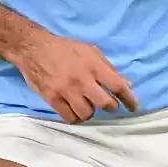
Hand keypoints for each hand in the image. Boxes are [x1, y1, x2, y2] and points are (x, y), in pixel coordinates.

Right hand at [10, 32, 138, 122]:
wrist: (33, 48)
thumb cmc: (65, 49)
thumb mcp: (90, 51)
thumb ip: (108, 68)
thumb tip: (127, 85)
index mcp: (93, 65)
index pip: (117, 85)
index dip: (129, 99)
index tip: (134, 107)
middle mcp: (81, 79)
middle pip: (105, 104)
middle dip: (110, 107)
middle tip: (108, 105)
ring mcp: (66, 91)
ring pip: (87, 114)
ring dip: (90, 112)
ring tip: (87, 105)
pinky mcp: (52, 99)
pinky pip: (70, 118)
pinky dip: (76, 117)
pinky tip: (75, 111)